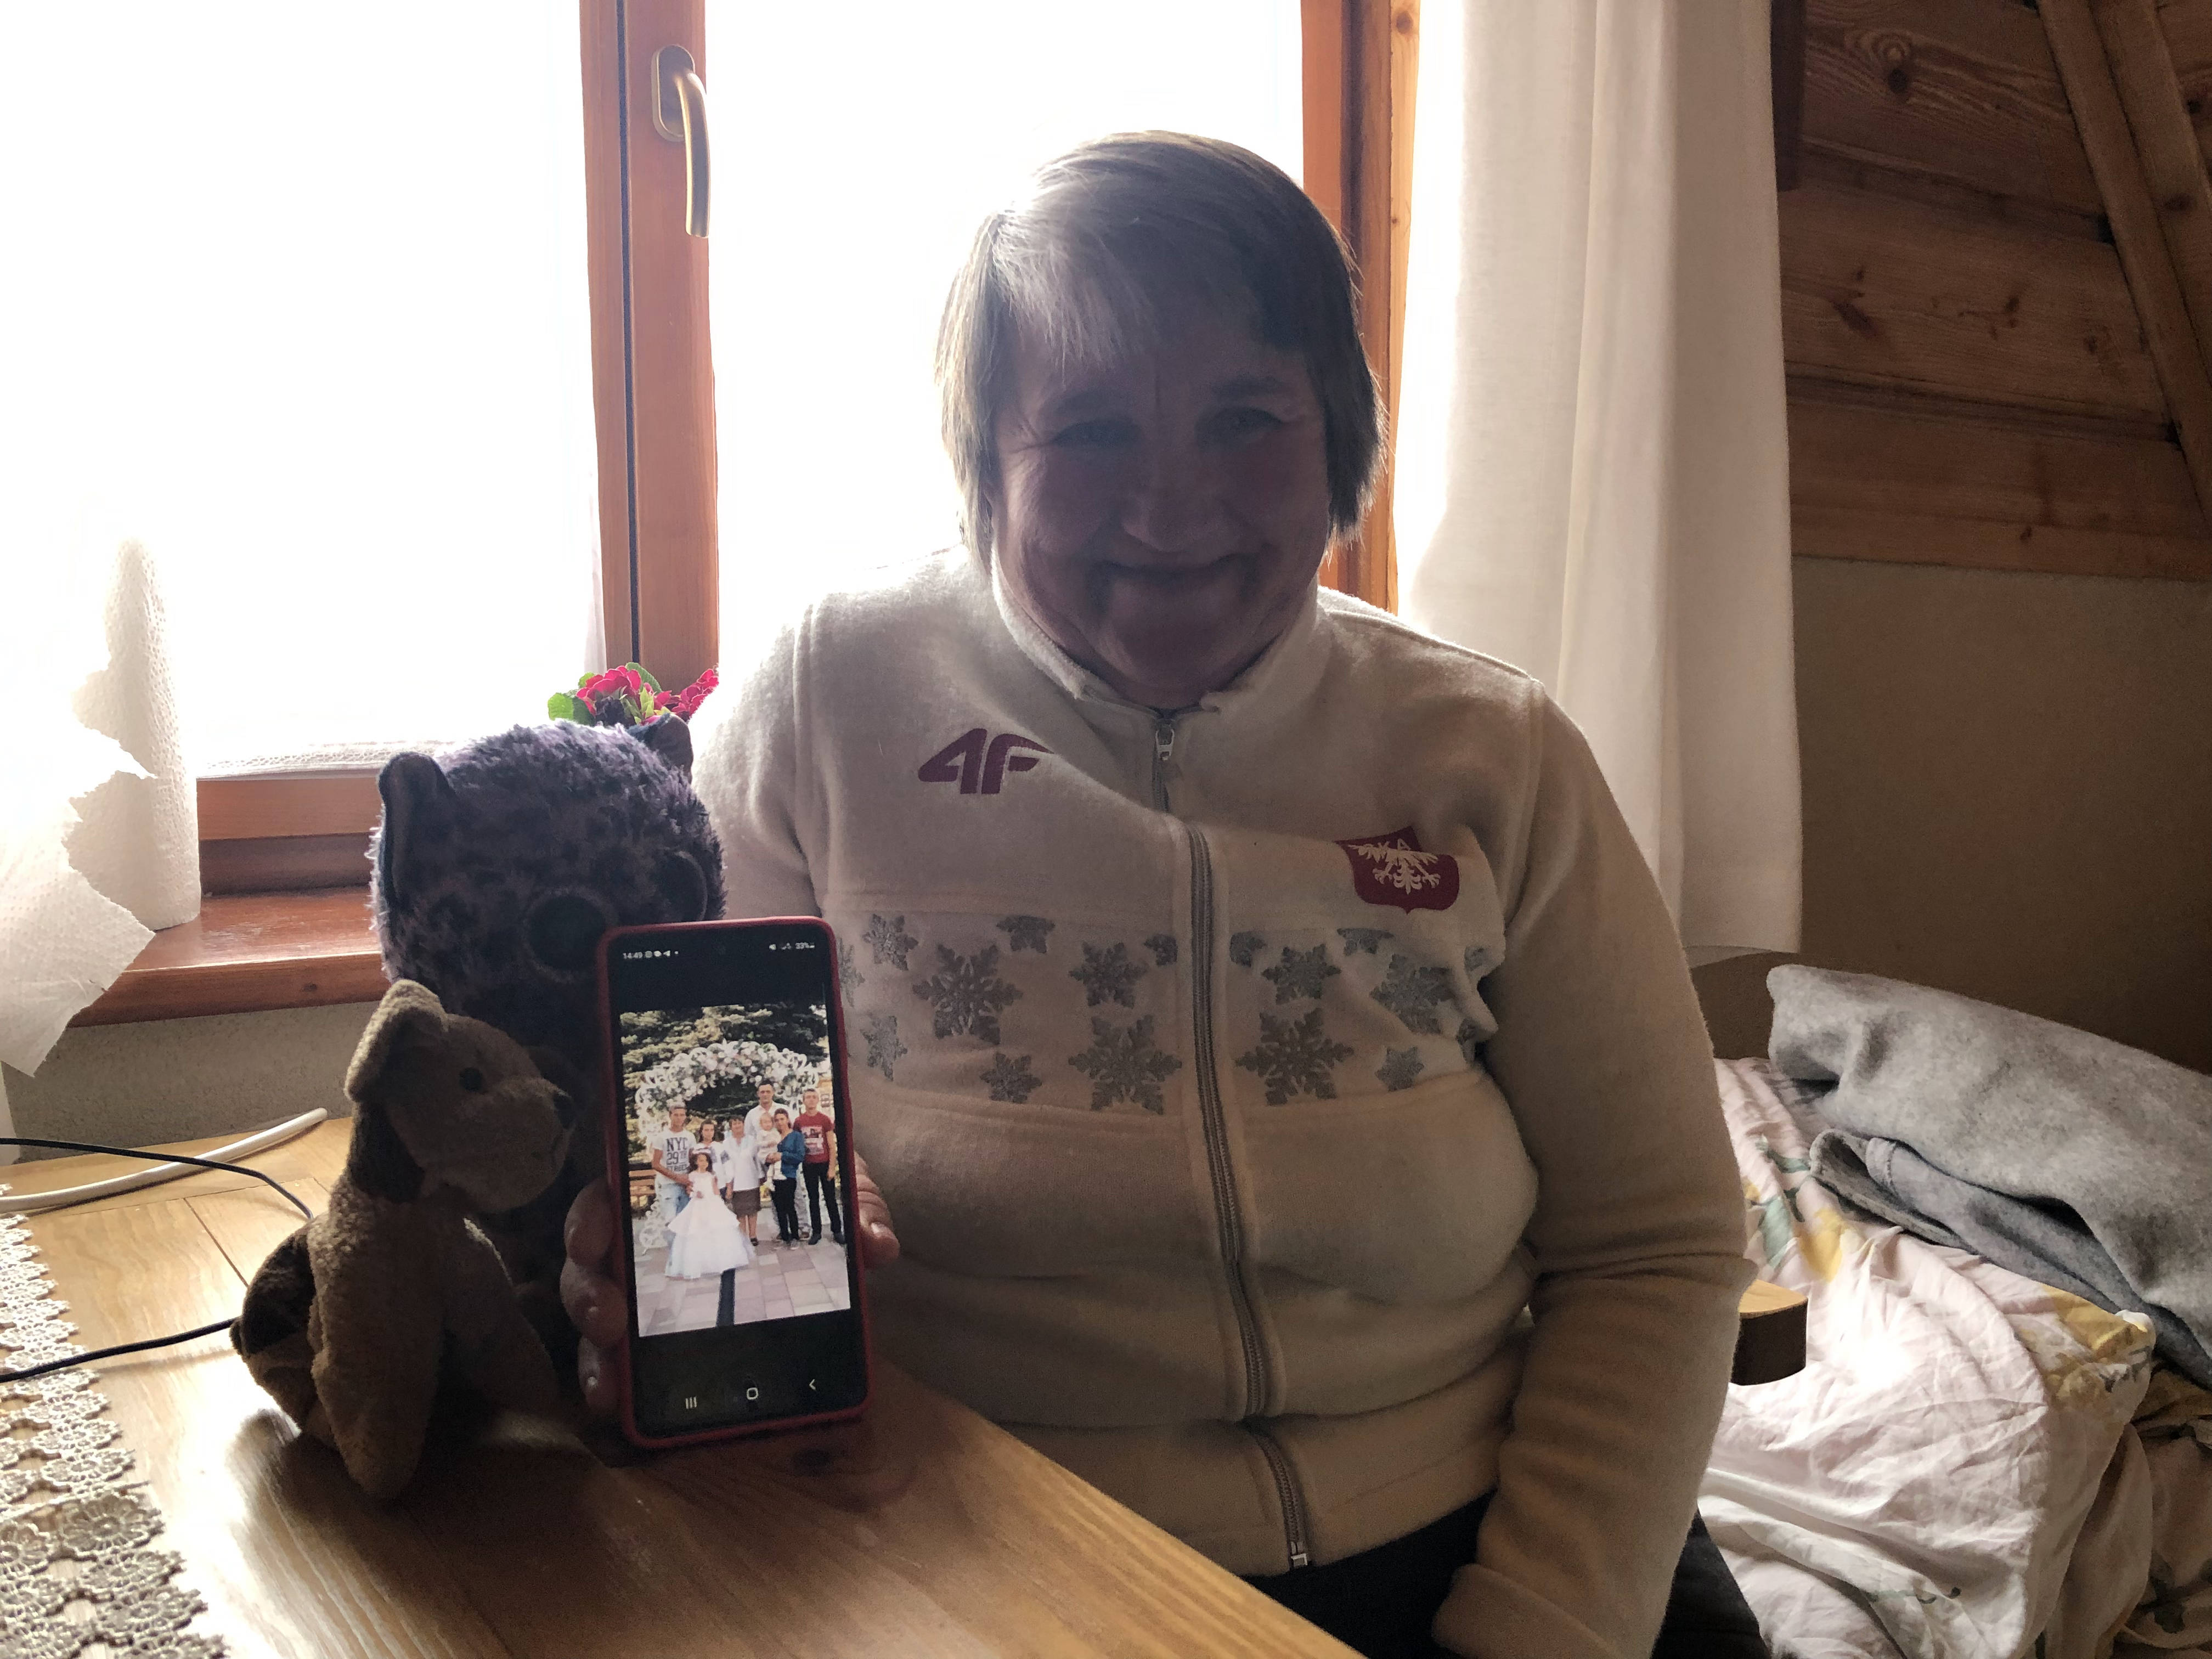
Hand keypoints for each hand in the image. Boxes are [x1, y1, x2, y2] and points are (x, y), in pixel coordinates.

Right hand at [561, 1155, 901, 1415]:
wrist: (813, 1219)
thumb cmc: (807, 1187)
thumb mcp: (833, 1183)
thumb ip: (857, 1203)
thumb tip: (876, 1244)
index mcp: (675, 1191)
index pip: (612, 1194)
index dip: (593, 1218)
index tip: (597, 1238)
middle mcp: (644, 1238)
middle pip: (591, 1261)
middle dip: (588, 1291)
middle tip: (608, 1319)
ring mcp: (642, 1290)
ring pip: (596, 1315)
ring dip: (593, 1351)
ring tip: (608, 1383)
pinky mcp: (653, 1335)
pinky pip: (619, 1358)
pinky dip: (613, 1382)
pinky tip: (618, 1407)